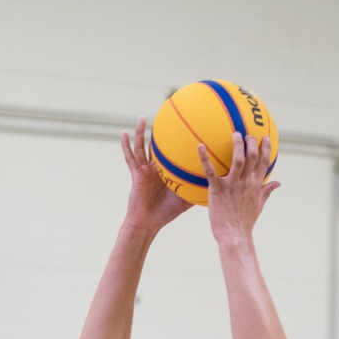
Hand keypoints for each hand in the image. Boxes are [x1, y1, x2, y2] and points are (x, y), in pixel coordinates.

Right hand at [121, 117, 191, 232]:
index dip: (176, 142)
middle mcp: (154, 168)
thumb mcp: (184, 200)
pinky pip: (130, 157)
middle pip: (156, 146)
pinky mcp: (136, 173)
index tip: (184, 128)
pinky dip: (126, 145)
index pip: (172, 154)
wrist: (147, 223)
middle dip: (160, 133)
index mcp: (165, 172)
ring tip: (143, 117)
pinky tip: (123, 133)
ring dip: (141, 132)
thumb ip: (196, 190)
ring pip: (142, 147)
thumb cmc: (164, 214)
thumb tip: (214, 183)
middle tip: (166, 115)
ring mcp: (144, 170)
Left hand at [201, 133, 279, 244]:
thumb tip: (278, 182)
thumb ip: (267, 191)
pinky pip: (211, 171)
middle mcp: (246, 182)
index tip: (265, 137)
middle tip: (247, 134)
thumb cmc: (245, 223)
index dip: (266, 148)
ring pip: (238, 159)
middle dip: (252, 142)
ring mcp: (232, 185)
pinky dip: (204, 158)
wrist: (234, 237)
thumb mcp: (259, 205)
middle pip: (253, 156)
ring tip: (235, 134)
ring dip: (237, 145)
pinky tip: (200, 146)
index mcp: (255, 185)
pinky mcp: (217, 190)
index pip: (264, 162)